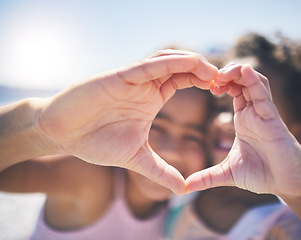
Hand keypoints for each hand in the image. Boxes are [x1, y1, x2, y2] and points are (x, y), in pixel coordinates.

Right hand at [35, 50, 217, 194]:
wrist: (63, 134)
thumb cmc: (95, 141)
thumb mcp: (136, 158)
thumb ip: (160, 171)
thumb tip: (183, 190)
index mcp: (152, 98)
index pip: (183, 81)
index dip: (204, 82)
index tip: (224, 91)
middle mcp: (145, 85)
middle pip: (181, 68)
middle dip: (204, 70)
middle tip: (227, 79)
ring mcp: (133, 79)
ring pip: (167, 61)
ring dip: (192, 63)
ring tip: (213, 71)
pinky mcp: (120, 77)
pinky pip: (149, 65)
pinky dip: (170, 62)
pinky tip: (189, 62)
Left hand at [186, 63, 300, 197]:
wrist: (288, 186)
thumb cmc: (263, 175)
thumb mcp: (228, 174)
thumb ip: (207, 177)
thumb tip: (185, 187)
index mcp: (243, 119)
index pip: (231, 91)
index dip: (218, 83)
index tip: (202, 83)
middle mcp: (253, 113)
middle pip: (241, 81)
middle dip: (226, 73)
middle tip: (208, 75)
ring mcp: (263, 115)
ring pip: (253, 82)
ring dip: (238, 72)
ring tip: (221, 73)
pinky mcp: (273, 121)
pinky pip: (263, 96)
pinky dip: (254, 82)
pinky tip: (245, 71)